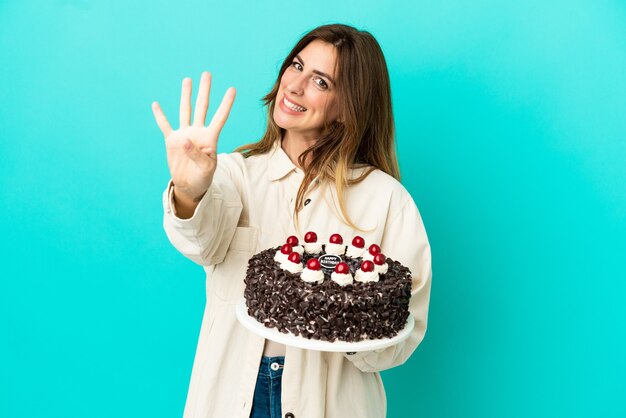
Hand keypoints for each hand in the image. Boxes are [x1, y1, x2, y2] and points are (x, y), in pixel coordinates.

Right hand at [152, 72, 235, 200]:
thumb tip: (185, 141)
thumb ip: (198, 155)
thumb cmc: (203, 178)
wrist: (190, 186)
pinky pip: (165, 125)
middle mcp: (198, 132)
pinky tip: (156, 105)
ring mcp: (185, 135)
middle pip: (202, 107)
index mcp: (210, 138)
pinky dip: (160, 116)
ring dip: (186, 95)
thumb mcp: (206, 169)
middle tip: (207, 73)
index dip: (226, 104)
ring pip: (185, 110)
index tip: (232, 89)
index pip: (220, 117)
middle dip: (204, 90)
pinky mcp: (172, 141)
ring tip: (187, 80)